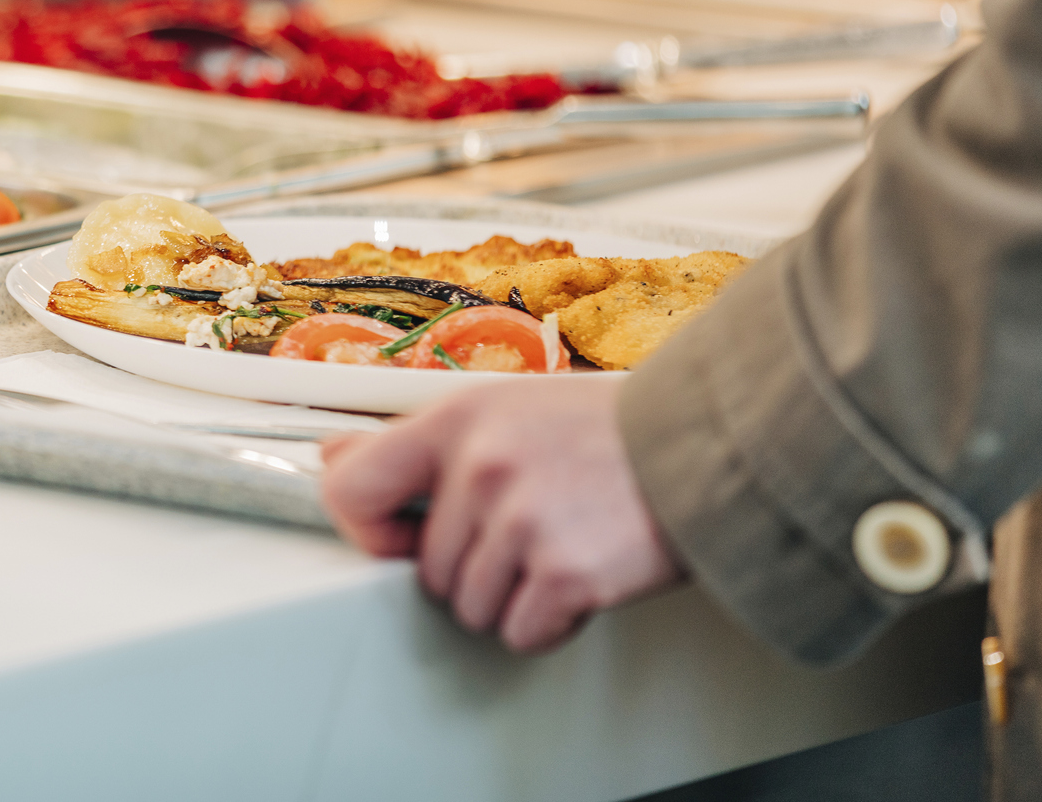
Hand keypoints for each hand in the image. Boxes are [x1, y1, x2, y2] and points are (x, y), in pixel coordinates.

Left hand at [322, 376, 684, 651]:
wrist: (708, 447)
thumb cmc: (603, 432)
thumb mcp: (502, 408)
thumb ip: (420, 441)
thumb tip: (333, 455)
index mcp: (457, 419)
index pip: (351, 486)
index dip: (367, 530)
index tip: (401, 538)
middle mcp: (481, 465)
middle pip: (425, 570)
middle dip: (470, 568)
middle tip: (528, 532)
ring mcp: (523, 519)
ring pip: (470, 607)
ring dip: (512, 597)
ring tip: (560, 545)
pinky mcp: (566, 571)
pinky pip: (521, 633)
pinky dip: (551, 622)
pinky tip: (583, 576)